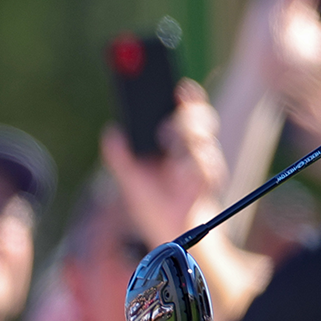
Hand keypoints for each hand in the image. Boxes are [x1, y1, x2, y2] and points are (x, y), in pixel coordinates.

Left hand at [101, 80, 227, 245]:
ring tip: (167, 139)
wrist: (169, 232)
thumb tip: (112, 130)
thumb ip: (120, 156)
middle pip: (202, 120)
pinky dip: (191, 167)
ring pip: (204, 141)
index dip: (186, 98)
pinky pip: (205, 166)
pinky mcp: (209, 180)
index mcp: (177, 144)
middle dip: (189, 116)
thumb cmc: (153, 205)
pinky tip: (178, 174)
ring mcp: (205, 164)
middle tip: (168, 122)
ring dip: (187, 138)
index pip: (186, 112)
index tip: (179, 87)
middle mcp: (195, 150)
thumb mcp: (130, 179)